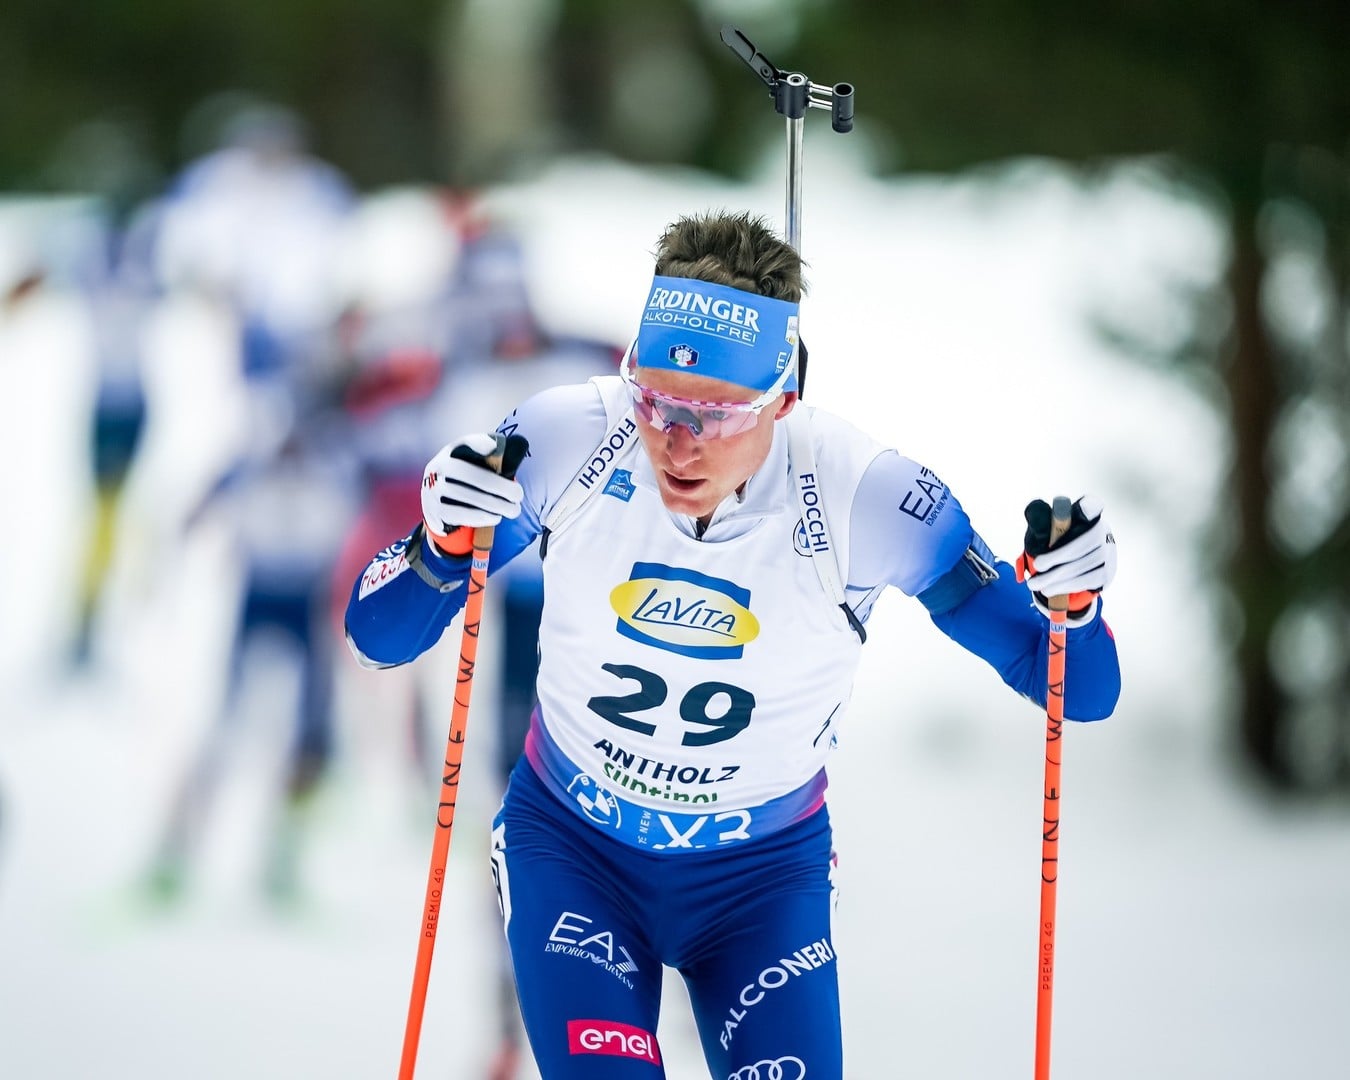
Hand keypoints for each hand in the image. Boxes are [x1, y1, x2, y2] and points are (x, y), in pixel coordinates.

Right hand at [421, 433, 528, 552]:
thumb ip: (492, 453)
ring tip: (513, 510)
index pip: (467, 443)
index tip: (494, 447)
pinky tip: (496, 517)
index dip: (480, 443)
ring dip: (496, 505)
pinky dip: (480, 517)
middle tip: (519, 496)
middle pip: (474, 476)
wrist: (439, 501)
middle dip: (501, 487)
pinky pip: (459, 514)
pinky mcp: (433, 511)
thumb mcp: (473, 461)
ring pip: (468, 496)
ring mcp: (432, 489)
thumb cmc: (466, 477)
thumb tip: (519, 445)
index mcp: (450, 451)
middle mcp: (437, 467)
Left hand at [1015, 494, 1115, 621]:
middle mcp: (1102, 530)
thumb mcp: (1041, 528)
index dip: (1089, 507)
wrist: (1065, 566)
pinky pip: (1088, 580)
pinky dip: (1066, 585)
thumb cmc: (1052, 540)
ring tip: (1035, 583)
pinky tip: (1049, 589)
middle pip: (1084, 543)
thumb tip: (1038, 514)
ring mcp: (1108, 552)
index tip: (1085, 506)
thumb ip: (1038, 518)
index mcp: (1086, 514)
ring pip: (1084, 565)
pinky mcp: (1107, 572)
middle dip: (1058, 557)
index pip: (1091, 506)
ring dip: (1057, 576)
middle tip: (1037, 566)